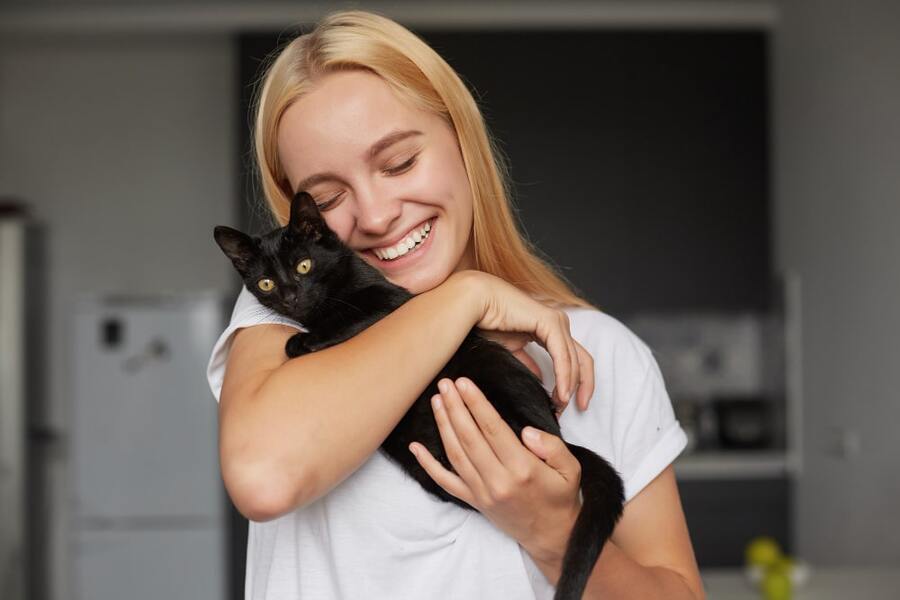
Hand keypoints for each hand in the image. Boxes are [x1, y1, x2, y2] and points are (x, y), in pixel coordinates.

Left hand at [409, 376, 582, 560]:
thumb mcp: (571, 469)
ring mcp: (482, 492)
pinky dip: (427, 464)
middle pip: (469, 437)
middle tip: (445, 383)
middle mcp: (498, 481)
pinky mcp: (473, 501)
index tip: (464, 383)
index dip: (475, 403)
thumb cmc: (560, 497)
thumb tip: (526, 430)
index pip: (492, 428)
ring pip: (455, 454)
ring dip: (443, 425)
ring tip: (437, 401)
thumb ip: (552, 446)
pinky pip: (445, 482)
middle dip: (455, 407)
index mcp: (522, 468)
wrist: (552, 535)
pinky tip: (416, 447)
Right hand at [452, 270, 594, 412]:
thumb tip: (540, 379)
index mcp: (550, 329)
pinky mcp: (550, 322)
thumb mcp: (512, 350)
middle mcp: (558, 324)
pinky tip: (561, 393)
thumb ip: (528, 363)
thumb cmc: (488, 322)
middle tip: (566, 410)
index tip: (568, 405)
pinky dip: (564, 376)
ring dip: (570, 386)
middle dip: (579, 388)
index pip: (574, 359)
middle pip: (581, 361)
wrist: (475, 302)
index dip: (576, 383)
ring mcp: (557, 321)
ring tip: (561, 405)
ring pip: (574, 360)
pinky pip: (563, 355)